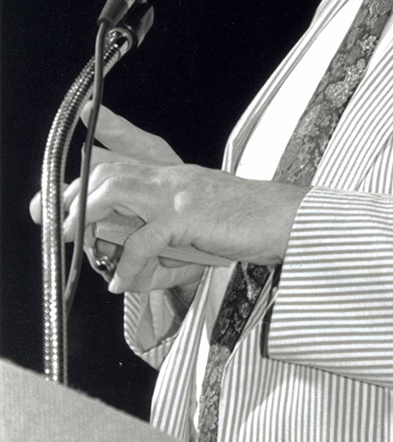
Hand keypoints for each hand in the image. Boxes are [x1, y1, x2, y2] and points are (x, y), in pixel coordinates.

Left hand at [36, 105, 308, 293]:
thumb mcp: (194, 230)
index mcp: (172, 176)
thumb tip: (120, 265)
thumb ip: (158, 240)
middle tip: (63, 229)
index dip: (84, 170)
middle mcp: (170, 177)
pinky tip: (125, 283)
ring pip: (113, 191)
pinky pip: (144, 240)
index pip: (119, 158)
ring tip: (81, 246)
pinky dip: (128, 266)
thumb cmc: (245, 227)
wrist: (286, 219)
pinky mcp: (188, 215)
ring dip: (87, 219)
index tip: (56, 196)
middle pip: (106, 172)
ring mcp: (178, 192)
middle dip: (73, 199)